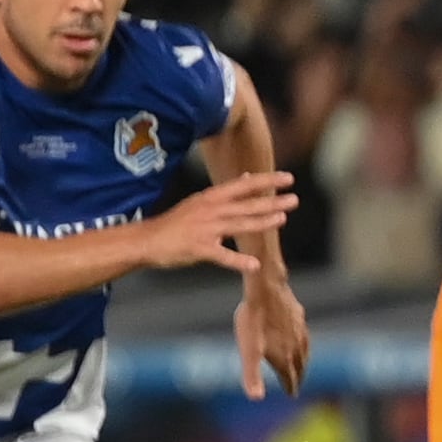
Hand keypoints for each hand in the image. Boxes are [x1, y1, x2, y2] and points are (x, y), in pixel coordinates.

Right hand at [146, 172, 297, 273]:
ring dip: (261, 222)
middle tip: (295, 199)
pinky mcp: (198, 249)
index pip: (244, 186)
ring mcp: (205, 230)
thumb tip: (249, 176)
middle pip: (246, 205)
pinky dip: (239, 261)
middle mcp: (210, 210)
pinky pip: (222, 256)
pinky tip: (255, 265)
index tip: (288, 178)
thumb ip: (226, 192)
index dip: (266, 181)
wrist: (146, 240)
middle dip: (271, 202)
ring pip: (238, 225)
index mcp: (211, 198)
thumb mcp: (200, 201)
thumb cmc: (177, 222)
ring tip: (282, 219)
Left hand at [234, 267, 311, 399]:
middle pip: (300, 366)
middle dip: (299, 376)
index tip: (292, 395)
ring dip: (303, 360)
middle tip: (297, 383)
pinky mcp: (298, 315)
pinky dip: (302, 340)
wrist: (265, 289)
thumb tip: (256, 398)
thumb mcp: (248, 351)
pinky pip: (303, 333)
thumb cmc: (253, 320)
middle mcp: (296, 346)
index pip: (291, 378)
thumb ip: (252, 375)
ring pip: (305, 349)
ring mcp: (299, 330)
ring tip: (301, 363)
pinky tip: (297, 335)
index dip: (290, 387)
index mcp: (285, 357)